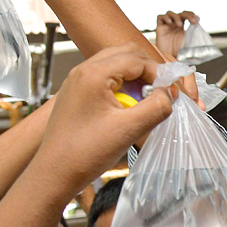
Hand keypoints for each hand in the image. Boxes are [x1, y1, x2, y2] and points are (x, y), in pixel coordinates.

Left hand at [29, 44, 174, 203]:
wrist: (55, 172)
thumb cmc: (83, 153)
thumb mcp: (129, 130)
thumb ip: (156, 108)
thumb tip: (168, 95)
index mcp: (93, 74)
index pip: (137, 59)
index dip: (159, 74)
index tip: (171, 92)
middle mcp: (83, 72)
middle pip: (126, 54)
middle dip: (149, 71)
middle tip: (162, 93)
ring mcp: (78, 81)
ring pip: (116, 65)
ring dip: (136, 79)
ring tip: (147, 101)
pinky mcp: (78, 94)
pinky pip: (106, 79)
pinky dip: (123, 87)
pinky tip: (129, 108)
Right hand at [155, 11, 199, 60]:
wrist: (167, 60)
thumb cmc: (178, 54)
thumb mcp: (189, 46)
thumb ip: (194, 41)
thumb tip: (205, 42)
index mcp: (182, 28)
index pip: (187, 16)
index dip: (192, 15)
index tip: (197, 20)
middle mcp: (174, 25)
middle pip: (181, 13)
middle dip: (188, 15)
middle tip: (192, 21)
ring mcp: (167, 25)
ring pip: (170, 13)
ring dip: (176, 17)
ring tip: (179, 25)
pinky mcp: (159, 28)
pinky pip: (160, 17)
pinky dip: (165, 17)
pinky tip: (169, 23)